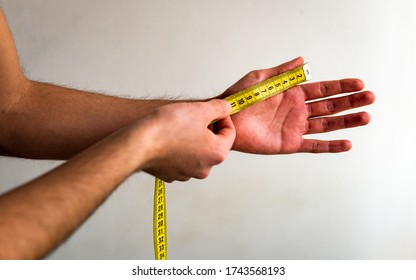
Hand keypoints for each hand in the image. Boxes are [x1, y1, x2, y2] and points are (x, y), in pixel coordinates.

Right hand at [140, 99, 234, 181]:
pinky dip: (178, 149)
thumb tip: (226, 108)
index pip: (230, 132)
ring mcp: (187, 173)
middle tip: (192, 117)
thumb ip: (220, 108)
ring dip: (192, 138)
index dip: (222, 117)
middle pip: (213, 143)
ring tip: (177, 127)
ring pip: (196, 151)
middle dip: (206, 129)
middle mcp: (205, 169)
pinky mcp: (171, 174)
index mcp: (217, 154)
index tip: (211, 110)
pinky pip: (180, 158)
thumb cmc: (167, 128)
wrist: (137, 143)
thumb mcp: (200, 109)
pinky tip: (168, 138)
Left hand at [218, 57, 374, 153]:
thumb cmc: (239, 98)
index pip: (322, 89)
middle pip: (330, 106)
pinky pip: (313, 145)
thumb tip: (302, 60)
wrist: (226, 120)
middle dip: (350, 102)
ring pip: (326, 125)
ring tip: (365, 117)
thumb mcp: (260, 78)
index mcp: (292, 94)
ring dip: (346, 121)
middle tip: (369, 98)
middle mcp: (297, 110)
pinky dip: (330, 146)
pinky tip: (346, 144)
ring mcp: (294, 127)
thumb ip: (282, 72)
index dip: (340, 86)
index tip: (359, 84)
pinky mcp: (289, 144)